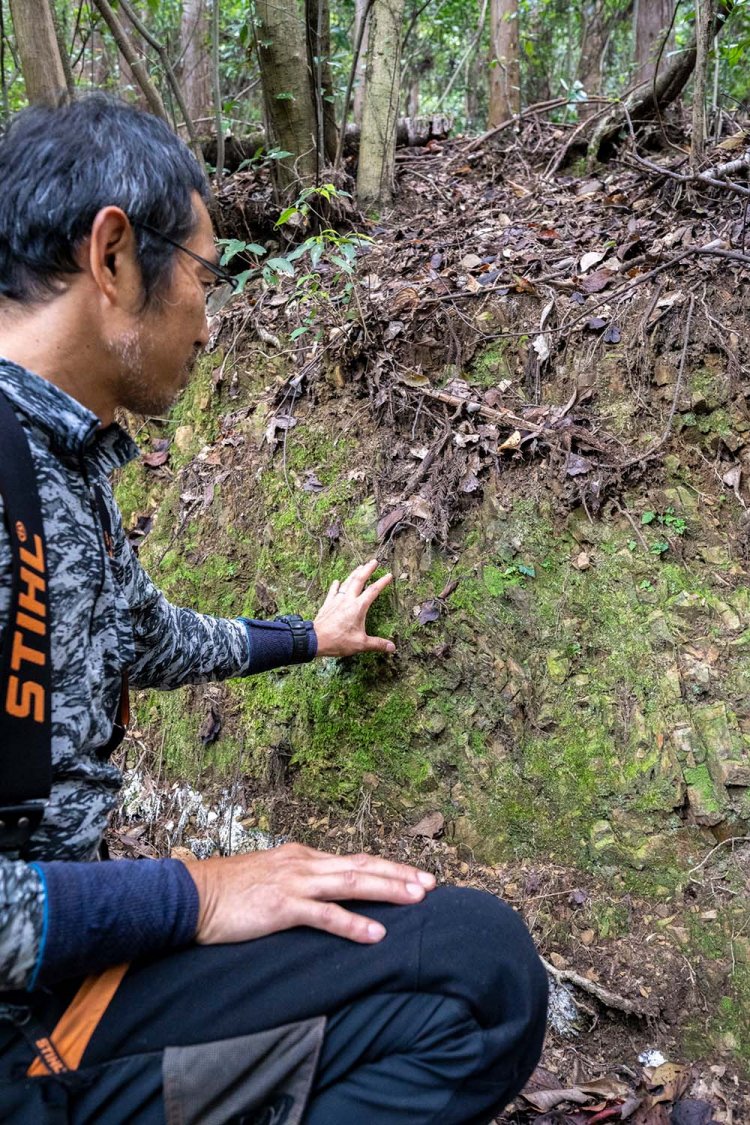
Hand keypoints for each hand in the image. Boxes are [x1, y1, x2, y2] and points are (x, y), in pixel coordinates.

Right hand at [186, 843, 435, 944]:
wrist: (190, 895)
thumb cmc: (226, 891)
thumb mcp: (269, 877)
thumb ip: (296, 881)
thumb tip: (320, 891)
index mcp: (302, 856)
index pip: (353, 859)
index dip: (386, 867)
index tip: (414, 875)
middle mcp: (304, 863)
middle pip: (361, 865)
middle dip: (399, 874)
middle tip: (432, 883)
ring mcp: (294, 883)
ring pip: (351, 883)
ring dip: (387, 890)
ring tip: (417, 898)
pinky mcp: (282, 907)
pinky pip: (325, 916)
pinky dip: (353, 924)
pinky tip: (376, 935)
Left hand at [313, 559, 395, 657]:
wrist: (316, 640)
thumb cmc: (338, 641)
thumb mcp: (361, 644)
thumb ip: (377, 644)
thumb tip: (392, 648)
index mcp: (358, 607)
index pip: (373, 591)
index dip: (382, 582)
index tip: (389, 575)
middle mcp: (348, 600)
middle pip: (359, 580)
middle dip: (367, 569)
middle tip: (373, 561)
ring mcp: (336, 600)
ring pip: (347, 582)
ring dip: (354, 573)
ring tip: (360, 566)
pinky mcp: (328, 604)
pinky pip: (333, 591)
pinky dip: (336, 585)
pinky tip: (337, 581)